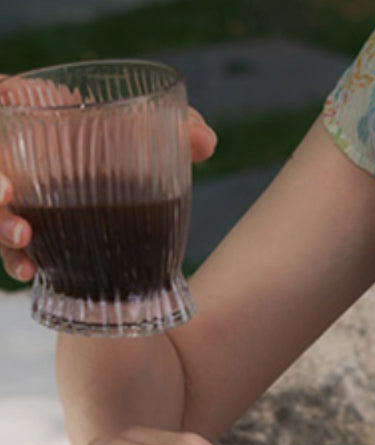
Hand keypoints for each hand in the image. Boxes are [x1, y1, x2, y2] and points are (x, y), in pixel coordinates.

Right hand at [0, 98, 217, 282]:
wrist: (138, 213)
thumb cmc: (133, 159)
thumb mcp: (154, 143)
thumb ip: (179, 132)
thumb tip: (206, 141)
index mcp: (47, 118)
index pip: (8, 94)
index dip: (2, 98)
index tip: (3, 103)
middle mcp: (26, 158)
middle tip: (11, 193)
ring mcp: (25, 200)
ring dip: (1, 225)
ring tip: (26, 237)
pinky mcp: (34, 237)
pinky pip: (12, 251)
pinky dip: (17, 261)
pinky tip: (31, 272)